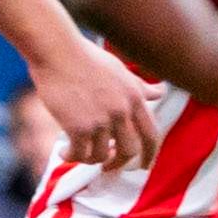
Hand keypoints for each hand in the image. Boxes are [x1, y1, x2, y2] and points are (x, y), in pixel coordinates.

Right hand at [28, 34, 156, 174]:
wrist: (57, 51)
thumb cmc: (86, 58)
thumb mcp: (120, 71)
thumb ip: (140, 87)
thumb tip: (161, 92)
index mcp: (135, 97)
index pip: (151, 135)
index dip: (150, 154)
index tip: (144, 166)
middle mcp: (122, 111)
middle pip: (129, 151)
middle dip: (117, 162)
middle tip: (106, 166)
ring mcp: (101, 120)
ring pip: (101, 156)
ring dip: (89, 159)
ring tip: (76, 152)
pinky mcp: (78, 127)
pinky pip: (80, 154)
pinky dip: (72, 157)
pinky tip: (63, 151)